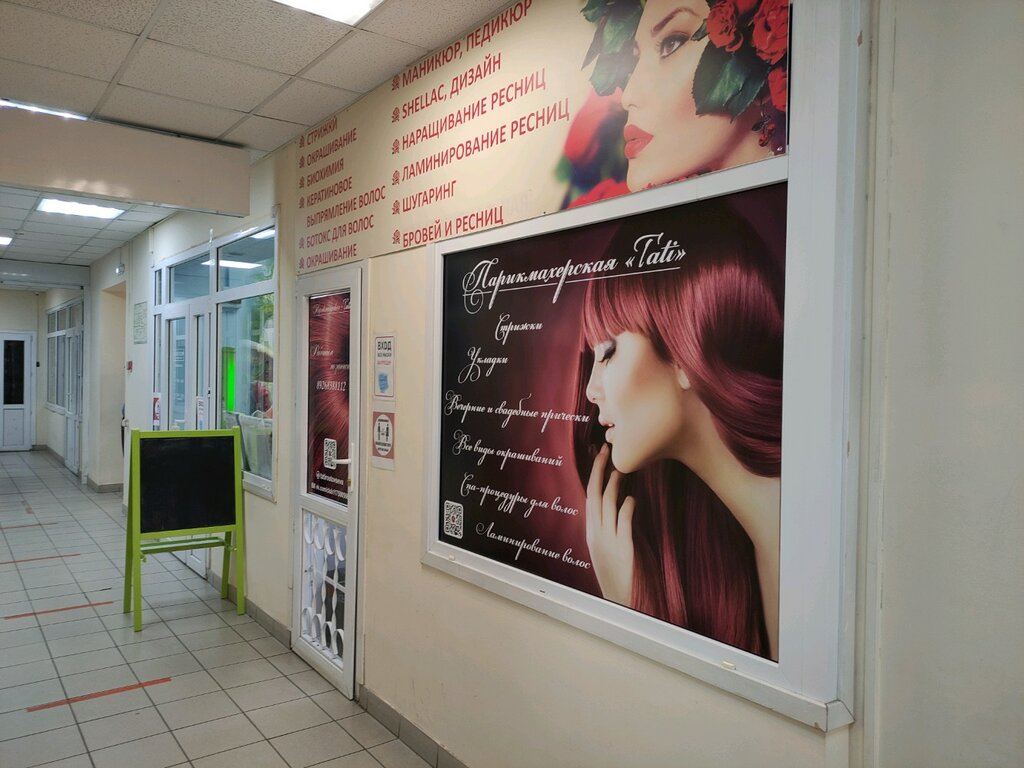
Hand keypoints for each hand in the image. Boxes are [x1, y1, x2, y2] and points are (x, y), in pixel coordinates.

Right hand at [585, 444, 635, 605]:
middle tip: (605, 450)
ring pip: (607, 504)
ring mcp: (608, 539)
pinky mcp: (622, 548)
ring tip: (621, 469)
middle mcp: (596, 532)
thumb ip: (610, 525)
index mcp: (591, 530)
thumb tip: (620, 502)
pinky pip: (623, 523)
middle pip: (595, 494)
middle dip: (599, 470)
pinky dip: (626, 509)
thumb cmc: (616, 572)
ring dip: (613, 484)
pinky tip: (632, 499)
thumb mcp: (607, 547)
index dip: (594, 473)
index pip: (589, 495)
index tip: (599, 455)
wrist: (618, 599)